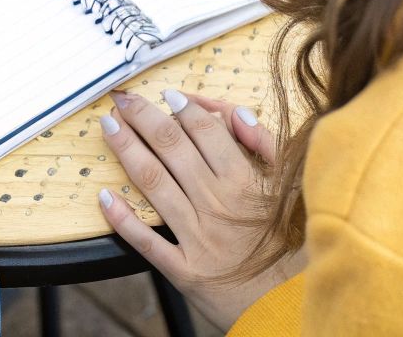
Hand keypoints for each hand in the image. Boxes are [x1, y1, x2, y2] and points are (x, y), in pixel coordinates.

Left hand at [97, 88, 303, 331]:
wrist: (294, 309)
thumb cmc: (297, 252)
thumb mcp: (297, 191)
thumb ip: (269, 149)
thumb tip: (239, 114)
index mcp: (246, 183)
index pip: (206, 131)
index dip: (183, 108)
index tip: (168, 94)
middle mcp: (217, 205)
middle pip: (172, 148)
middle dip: (144, 118)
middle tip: (125, 99)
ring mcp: (198, 238)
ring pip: (153, 183)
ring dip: (127, 150)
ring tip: (109, 127)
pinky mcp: (186, 271)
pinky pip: (147, 241)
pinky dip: (122, 219)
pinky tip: (105, 198)